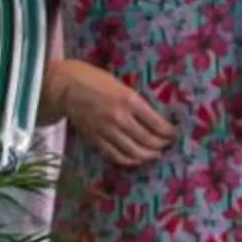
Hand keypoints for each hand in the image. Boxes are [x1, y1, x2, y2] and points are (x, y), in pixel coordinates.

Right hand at [56, 60, 174, 167]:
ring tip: (155, 154)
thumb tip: (156, 118)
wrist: (67, 87)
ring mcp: (107, 131)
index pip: (157, 123)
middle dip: (161, 145)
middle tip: (166, 145)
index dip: (169, 132)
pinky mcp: (96, 139)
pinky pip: (116, 156)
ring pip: (134, 152)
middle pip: (148, 140)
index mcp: (129, 100)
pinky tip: (136, 159)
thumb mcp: (122, 85)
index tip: (174, 133)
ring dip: (148, 155)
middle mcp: (120, 117)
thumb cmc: (96, 81)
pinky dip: (129, 160)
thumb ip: (136, 102)